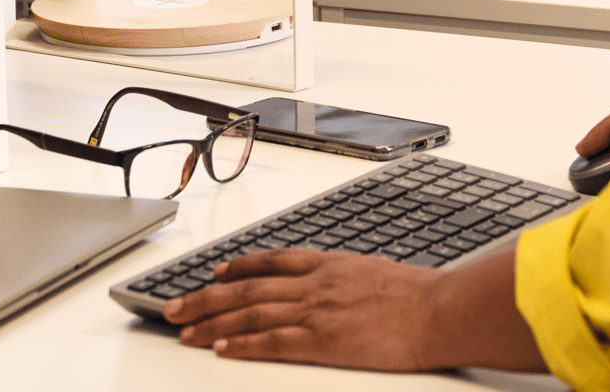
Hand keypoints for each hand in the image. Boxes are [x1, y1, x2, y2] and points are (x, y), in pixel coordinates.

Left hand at [164, 249, 435, 367]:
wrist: (435, 310)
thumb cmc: (415, 294)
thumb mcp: (374, 272)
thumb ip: (345, 277)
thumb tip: (332, 284)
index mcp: (331, 263)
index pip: (273, 261)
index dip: (239, 266)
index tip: (216, 271)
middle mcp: (316, 283)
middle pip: (249, 288)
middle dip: (206, 297)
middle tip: (174, 307)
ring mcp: (316, 311)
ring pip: (251, 314)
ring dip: (211, 322)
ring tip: (183, 330)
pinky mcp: (321, 342)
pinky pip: (271, 342)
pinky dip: (242, 344)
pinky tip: (219, 348)